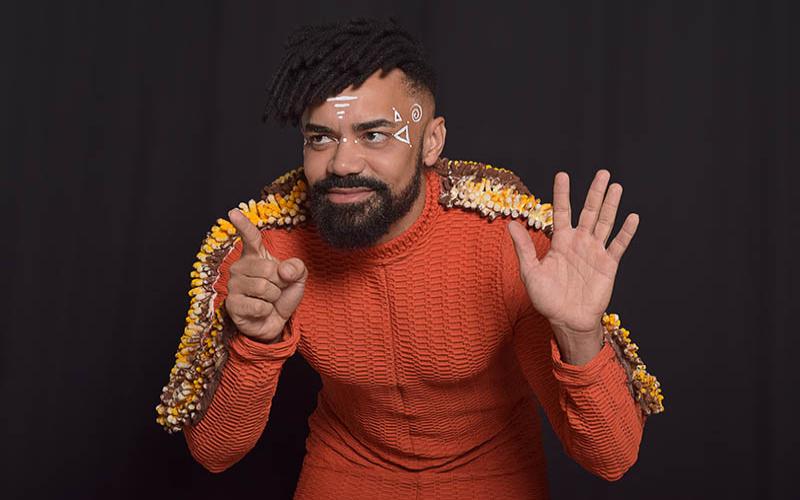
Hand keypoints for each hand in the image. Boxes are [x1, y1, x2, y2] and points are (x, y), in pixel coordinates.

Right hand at [224, 209, 306, 342]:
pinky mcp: (232, 304)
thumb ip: (297, 267)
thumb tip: (283, 271)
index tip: (232, 212)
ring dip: (273, 297)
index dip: (243, 224)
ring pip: (264, 288)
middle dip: (280, 283)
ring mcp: (234, 285)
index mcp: (255, 255)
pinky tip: (261, 311)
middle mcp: (241, 267)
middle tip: (276, 289)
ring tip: (268, 300)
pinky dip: (266, 311)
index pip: (250, 237)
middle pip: (268, 269)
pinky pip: (258, 305)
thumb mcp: (298, 278)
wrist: (274, 322)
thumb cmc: (282, 295)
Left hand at [508, 170, 638, 338]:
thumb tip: (510, 224)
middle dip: (595, 192)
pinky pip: (618, 245)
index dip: (562, 194)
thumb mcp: (530, 272)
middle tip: (602, 172)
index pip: (562, 211)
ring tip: (616, 186)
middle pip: (589, 211)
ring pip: (605, 223)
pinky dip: (626, 231)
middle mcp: (579, 242)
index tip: (562, 174)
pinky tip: (631, 217)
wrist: (567, 320)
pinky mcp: (608, 265)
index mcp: (560, 241)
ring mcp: (595, 252)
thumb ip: (523, 247)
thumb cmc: (546, 298)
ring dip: (611, 205)